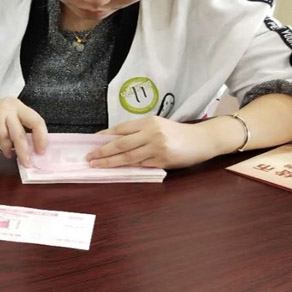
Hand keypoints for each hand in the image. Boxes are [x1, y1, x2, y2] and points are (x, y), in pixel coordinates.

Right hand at [0, 98, 47, 166]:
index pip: (37, 119)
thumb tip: (31, 148)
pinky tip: (5, 153)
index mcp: (16, 105)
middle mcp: (12, 105)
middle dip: (39, 141)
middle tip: (39, 156)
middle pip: (34, 122)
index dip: (42, 135)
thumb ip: (16, 133)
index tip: (43, 150)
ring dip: (22, 152)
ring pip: (19, 135)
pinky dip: (6, 149)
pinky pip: (5, 139)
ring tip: (24, 162)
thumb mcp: (3, 126)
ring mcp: (3, 111)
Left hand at [86, 117, 220, 168]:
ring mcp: (157, 148)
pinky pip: (141, 165)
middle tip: (88, 157)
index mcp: (149, 122)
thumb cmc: (178, 133)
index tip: (91, 141)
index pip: (121, 128)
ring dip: (110, 162)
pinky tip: (116, 170)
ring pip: (128, 156)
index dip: (105, 135)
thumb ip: (140, 132)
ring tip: (96, 165)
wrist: (203, 140)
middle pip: (121, 143)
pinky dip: (127, 168)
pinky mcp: (163, 161)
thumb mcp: (159, 126)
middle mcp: (152, 133)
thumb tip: (115, 141)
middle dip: (102, 151)